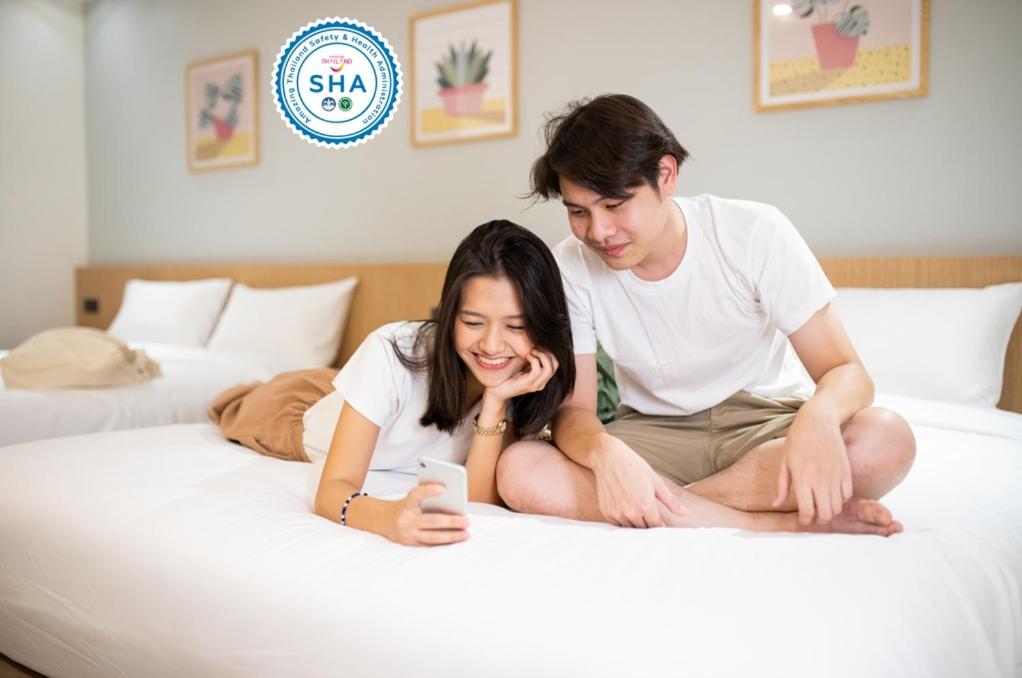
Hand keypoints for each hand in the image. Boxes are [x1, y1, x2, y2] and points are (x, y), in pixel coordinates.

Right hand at [386, 484, 469, 545]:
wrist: (381, 520)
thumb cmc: (404, 506)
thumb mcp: (411, 499)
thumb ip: (426, 499)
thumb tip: (453, 502)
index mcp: (406, 503)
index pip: (417, 494)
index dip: (429, 490)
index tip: (443, 488)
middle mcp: (406, 519)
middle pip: (431, 520)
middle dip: (452, 521)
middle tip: (467, 520)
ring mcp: (407, 533)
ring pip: (432, 536)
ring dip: (451, 536)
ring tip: (466, 533)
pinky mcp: (410, 544)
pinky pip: (430, 544)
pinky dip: (444, 543)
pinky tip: (456, 540)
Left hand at [485, 349, 558, 403]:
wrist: (496, 391)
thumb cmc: (508, 377)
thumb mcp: (522, 367)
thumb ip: (530, 360)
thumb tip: (535, 345)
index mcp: (541, 379)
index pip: (555, 364)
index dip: (549, 352)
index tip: (538, 347)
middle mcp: (541, 383)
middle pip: (555, 365)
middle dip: (547, 353)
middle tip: (535, 348)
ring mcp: (535, 385)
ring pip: (549, 368)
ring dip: (541, 355)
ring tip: (532, 351)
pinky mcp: (527, 384)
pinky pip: (537, 370)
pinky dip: (534, 360)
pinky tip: (527, 356)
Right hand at [591, 435, 686, 527]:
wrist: (608, 458)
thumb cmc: (634, 467)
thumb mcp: (656, 482)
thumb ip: (670, 501)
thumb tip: (685, 513)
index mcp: (646, 506)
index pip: (657, 526)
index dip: (660, 525)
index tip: (662, 522)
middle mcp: (631, 512)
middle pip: (644, 529)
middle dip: (648, 524)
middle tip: (650, 515)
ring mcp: (617, 513)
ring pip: (630, 528)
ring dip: (636, 523)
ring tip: (638, 511)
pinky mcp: (607, 512)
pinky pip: (618, 524)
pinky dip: (623, 520)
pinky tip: (626, 509)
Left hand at [772, 405, 852, 525]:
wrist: (819, 421)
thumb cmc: (798, 439)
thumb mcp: (785, 462)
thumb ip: (782, 486)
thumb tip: (775, 504)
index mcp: (802, 479)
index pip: (807, 512)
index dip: (805, 521)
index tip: (803, 519)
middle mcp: (820, 480)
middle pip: (826, 515)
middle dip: (819, 519)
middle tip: (814, 514)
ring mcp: (835, 476)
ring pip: (838, 507)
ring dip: (831, 510)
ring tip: (823, 504)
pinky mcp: (846, 471)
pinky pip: (848, 495)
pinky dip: (842, 499)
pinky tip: (833, 493)